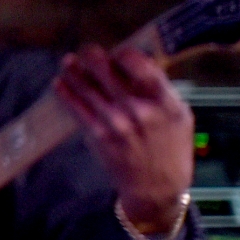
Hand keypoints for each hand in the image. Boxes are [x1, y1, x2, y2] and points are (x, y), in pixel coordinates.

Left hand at [53, 42, 193, 231]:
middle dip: (92, 57)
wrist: (157, 187)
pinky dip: (65, 93)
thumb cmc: (171, 147)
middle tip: (87, 52)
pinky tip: (59, 83)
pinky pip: (76, 108)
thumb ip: (159, 89)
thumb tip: (135, 60)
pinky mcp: (98, 135)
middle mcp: (140, 110)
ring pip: (86, 87)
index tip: (118, 53)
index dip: (124, 54)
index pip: (139, 64)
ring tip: (67, 62)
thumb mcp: (179, 114)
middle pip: (106, 71)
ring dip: (73, 71)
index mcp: (166, 102)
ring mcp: (116, 123)